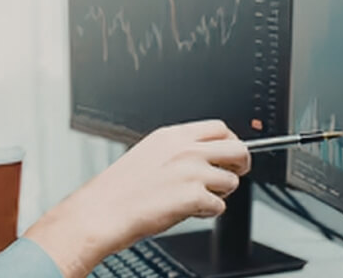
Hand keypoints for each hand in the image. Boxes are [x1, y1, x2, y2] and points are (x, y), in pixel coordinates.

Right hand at [23, 120, 248, 277]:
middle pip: (238, 149)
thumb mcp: (148, 153)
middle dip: (240, 165)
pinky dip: (208, 212)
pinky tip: (188, 211)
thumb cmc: (118, 189)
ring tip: (198, 199)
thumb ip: (177, 150)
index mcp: (172, 136)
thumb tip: (205, 155)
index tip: (229, 155)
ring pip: (231, 181)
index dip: (230, 143)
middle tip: (232, 175)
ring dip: (220, 193)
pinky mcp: (193, 196)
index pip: (220, 129)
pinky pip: (219, 206)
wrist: (102, 211)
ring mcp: (191, 172)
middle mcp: (185, 150)